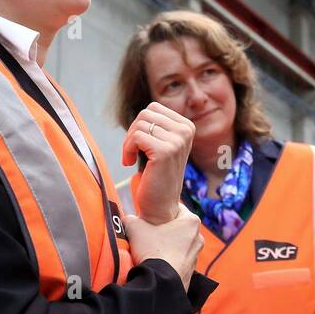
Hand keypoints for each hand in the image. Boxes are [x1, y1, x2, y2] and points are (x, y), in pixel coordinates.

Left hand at [120, 102, 194, 224]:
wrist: (161, 205)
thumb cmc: (157, 175)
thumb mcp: (162, 145)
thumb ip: (159, 127)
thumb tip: (145, 113)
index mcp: (187, 126)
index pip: (154, 108)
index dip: (140, 124)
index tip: (138, 144)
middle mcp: (186, 130)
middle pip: (146, 113)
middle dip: (133, 131)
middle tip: (131, 151)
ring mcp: (178, 140)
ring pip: (140, 124)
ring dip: (128, 142)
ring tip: (130, 158)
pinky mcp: (165, 151)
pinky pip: (136, 137)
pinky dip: (127, 149)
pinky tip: (129, 163)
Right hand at [123, 205, 202, 287]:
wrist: (159, 283)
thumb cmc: (152, 251)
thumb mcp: (136, 229)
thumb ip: (131, 219)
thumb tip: (127, 219)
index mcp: (191, 222)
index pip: (177, 208)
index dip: (162, 211)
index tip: (151, 218)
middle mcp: (198, 237)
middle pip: (178, 228)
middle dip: (164, 230)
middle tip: (149, 234)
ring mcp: (196, 255)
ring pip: (179, 245)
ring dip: (167, 247)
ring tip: (151, 251)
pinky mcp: (190, 271)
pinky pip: (178, 261)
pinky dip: (169, 261)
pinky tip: (156, 264)